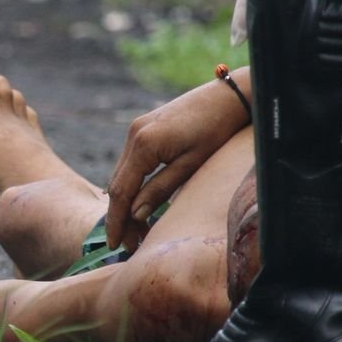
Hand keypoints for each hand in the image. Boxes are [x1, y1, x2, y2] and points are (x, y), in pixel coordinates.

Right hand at [104, 70, 251, 251]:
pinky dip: (132, 185)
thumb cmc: (216, 130)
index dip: (116, 221)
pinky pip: (130, 163)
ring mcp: (136, 129)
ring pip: (122, 174)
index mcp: (144, 144)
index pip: (121, 191)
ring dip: (126, 202)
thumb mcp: (191, 165)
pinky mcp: (143, 128)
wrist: (228, 96)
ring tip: (137, 229)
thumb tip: (136, 215)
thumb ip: (160, 190)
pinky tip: (140, 202)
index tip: (113, 245)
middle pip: (117, 184)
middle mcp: (133, 135)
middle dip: (120, 216)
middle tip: (129, 245)